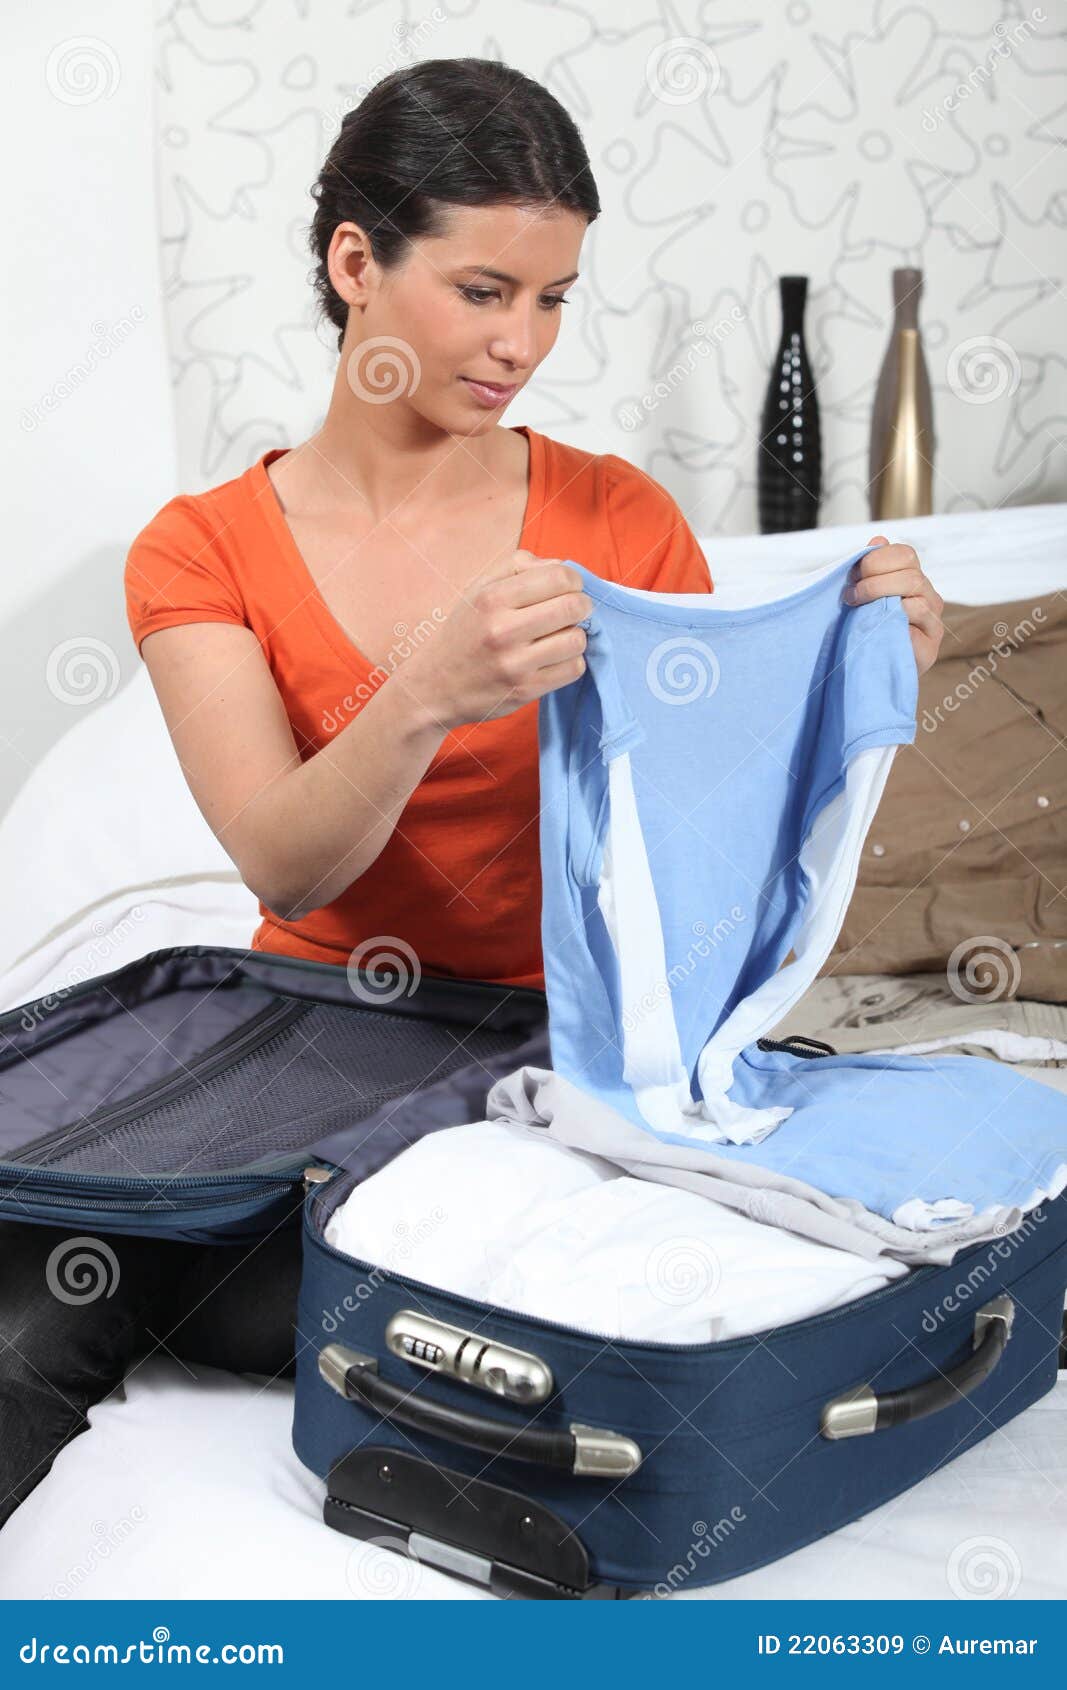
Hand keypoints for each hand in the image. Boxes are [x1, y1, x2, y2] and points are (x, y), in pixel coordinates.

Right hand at [404, 550, 591, 730]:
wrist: (434, 686)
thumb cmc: (464, 631)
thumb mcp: (478, 589)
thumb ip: (518, 567)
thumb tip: (562, 567)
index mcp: (492, 597)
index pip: (559, 576)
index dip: (573, 580)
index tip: (568, 588)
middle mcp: (502, 629)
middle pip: (574, 607)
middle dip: (582, 606)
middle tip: (573, 611)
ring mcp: (515, 663)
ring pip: (577, 640)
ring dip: (576, 636)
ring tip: (559, 636)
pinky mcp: (525, 690)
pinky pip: (573, 669)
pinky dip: (571, 662)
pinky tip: (554, 658)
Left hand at [843, 537, 944, 676]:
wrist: (871, 672)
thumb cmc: (866, 630)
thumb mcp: (863, 596)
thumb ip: (870, 569)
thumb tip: (878, 539)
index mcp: (913, 580)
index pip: (905, 554)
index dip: (877, 559)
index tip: (853, 575)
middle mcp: (929, 597)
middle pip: (910, 573)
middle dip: (874, 581)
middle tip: (851, 595)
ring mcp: (933, 621)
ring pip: (916, 595)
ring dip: (880, 597)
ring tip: (857, 609)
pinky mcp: (931, 645)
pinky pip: (917, 621)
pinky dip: (893, 619)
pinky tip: (875, 626)